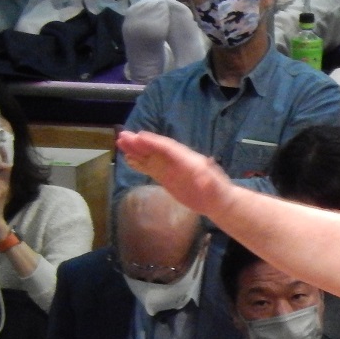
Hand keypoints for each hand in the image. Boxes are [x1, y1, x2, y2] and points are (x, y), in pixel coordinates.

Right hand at [116, 131, 232, 214]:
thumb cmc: (218, 192)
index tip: (139, 136)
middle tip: (122, 136)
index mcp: (188, 159)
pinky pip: (151, 168)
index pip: (169, 148)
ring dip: (135, 151)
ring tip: (120, 143)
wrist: (219, 201)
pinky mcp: (167, 178)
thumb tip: (203, 178)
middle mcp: (177, 160)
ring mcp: (171, 169)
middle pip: (156, 149)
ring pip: (150, 157)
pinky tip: (128, 160)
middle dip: (140, 143)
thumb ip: (207, 181)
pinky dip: (139, 163)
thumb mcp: (215, 186)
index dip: (154, 142)